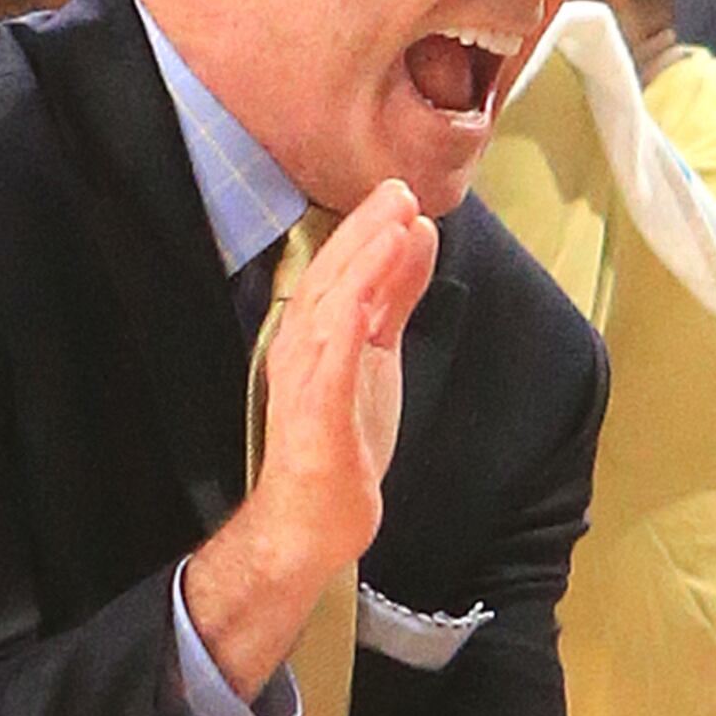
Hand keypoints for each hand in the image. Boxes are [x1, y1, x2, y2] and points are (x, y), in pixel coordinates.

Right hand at [242, 184, 438, 575]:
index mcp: (315, 334)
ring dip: (360, 263)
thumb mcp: (378, 353)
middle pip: (330, 277)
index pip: (339, 270)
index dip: (367, 230)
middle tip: (400, 191)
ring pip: (327, 308)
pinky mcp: (314, 415)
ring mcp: (303, 380)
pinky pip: (327, 360)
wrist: (315, 524)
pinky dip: (346, 319)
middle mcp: (300, 349)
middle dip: (364, 231)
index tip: (401, 194)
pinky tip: (366, 292)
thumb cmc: (342, 441)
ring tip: (394, 223)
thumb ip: (393, 297)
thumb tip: (415, 237)